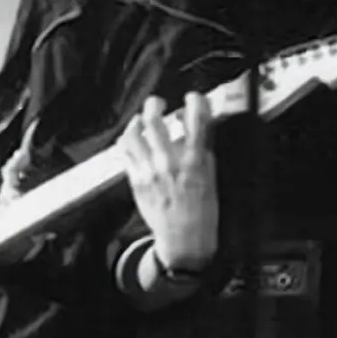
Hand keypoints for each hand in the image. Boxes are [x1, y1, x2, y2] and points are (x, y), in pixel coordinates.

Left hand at [117, 93, 218, 270]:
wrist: (184, 240)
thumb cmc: (201, 210)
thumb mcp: (210, 177)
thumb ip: (203, 149)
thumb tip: (197, 125)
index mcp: (195, 161)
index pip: (197, 119)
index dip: (196, 101)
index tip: (193, 97)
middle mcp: (170, 162)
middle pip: (153, 120)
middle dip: (154, 104)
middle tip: (158, 103)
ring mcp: (150, 171)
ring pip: (133, 134)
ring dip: (137, 122)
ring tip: (141, 121)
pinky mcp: (136, 180)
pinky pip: (125, 152)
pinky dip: (129, 142)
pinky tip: (134, 140)